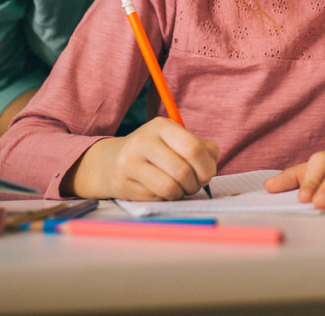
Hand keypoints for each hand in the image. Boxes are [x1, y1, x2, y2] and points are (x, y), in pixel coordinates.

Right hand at [64, 117, 218, 200]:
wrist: (112, 162)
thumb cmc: (154, 151)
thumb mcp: (175, 140)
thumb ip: (200, 147)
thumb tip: (212, 160)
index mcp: (161, 126)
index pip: (193, 147)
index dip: (206, 166)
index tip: (208, 173)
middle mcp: (143, 141)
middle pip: (183, 171)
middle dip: (195, 183)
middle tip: (194, 184)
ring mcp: (130, 162)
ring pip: (170, 188)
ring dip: (182, 193)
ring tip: (180, 187)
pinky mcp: (123, 183)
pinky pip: (156, 197)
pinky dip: (166, 198)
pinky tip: (161, 190)